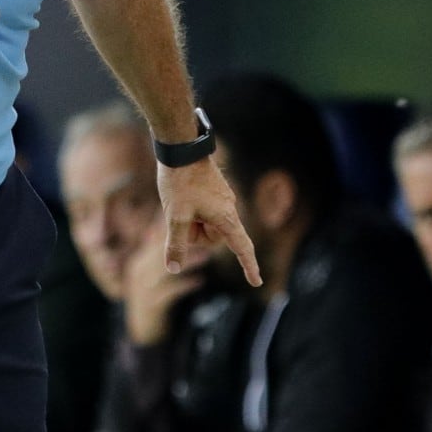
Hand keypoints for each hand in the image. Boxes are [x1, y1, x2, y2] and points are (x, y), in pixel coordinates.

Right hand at [122, 216, 207, 344]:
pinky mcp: (151, 304)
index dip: (174, 231)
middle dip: (183, 243)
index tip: (194, 221)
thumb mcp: (152, 275)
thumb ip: (160, 257)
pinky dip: (185, 286)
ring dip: (188, 263)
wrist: (142, 329)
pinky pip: (170, 292)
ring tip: (206, 256)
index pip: (156, 240)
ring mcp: (143, 288)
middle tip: (205, 237)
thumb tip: (165, 234)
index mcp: (140, 261)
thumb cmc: (151, 297)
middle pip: (161, 252)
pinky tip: (200, 281)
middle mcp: (138, 271)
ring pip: (166, 271)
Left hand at [157, 159, 259, 285]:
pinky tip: (181, 196)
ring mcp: (222, 200)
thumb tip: (174, 269)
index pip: (242, 248)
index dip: (249, 267)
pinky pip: (203, 212)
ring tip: (180, 202)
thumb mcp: (175, 216)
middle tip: (181, 215)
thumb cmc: (180, 181)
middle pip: (214, 238)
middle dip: (196, 234)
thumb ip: (176, 244)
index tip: (257, 282)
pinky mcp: (214, 192)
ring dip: (192, 221)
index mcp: (226, 218)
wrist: (181, 148)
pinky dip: (191, 211)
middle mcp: (229, 210)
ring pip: (206, 224)